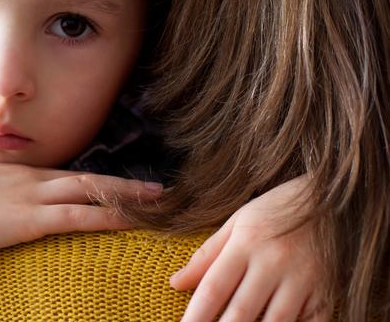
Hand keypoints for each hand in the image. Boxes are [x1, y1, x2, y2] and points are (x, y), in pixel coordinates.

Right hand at [0, 163, 162, 259]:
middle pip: (89, 178)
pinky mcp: (30, 220)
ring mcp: (32, 197)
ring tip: (158, 200)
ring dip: (128, 196)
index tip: (119, 185)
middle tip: (158, 188)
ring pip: (92, 192)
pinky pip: (78, 216)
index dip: (96, 181)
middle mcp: (31, 180)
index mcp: (17, 175)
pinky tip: (130, 220)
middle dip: (125, 184)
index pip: (67, 177)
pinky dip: (108, 216)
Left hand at [171, 176, 327, 321]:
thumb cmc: (276, 209)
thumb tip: (176, 282)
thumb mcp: (237, 222)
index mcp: (246, 243)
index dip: (196, 315)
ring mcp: (302, 280)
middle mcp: (273, 263)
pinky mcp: (326, 293)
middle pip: (241, 311)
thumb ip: (207, 254)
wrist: (332, 197)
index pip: (214, 287)